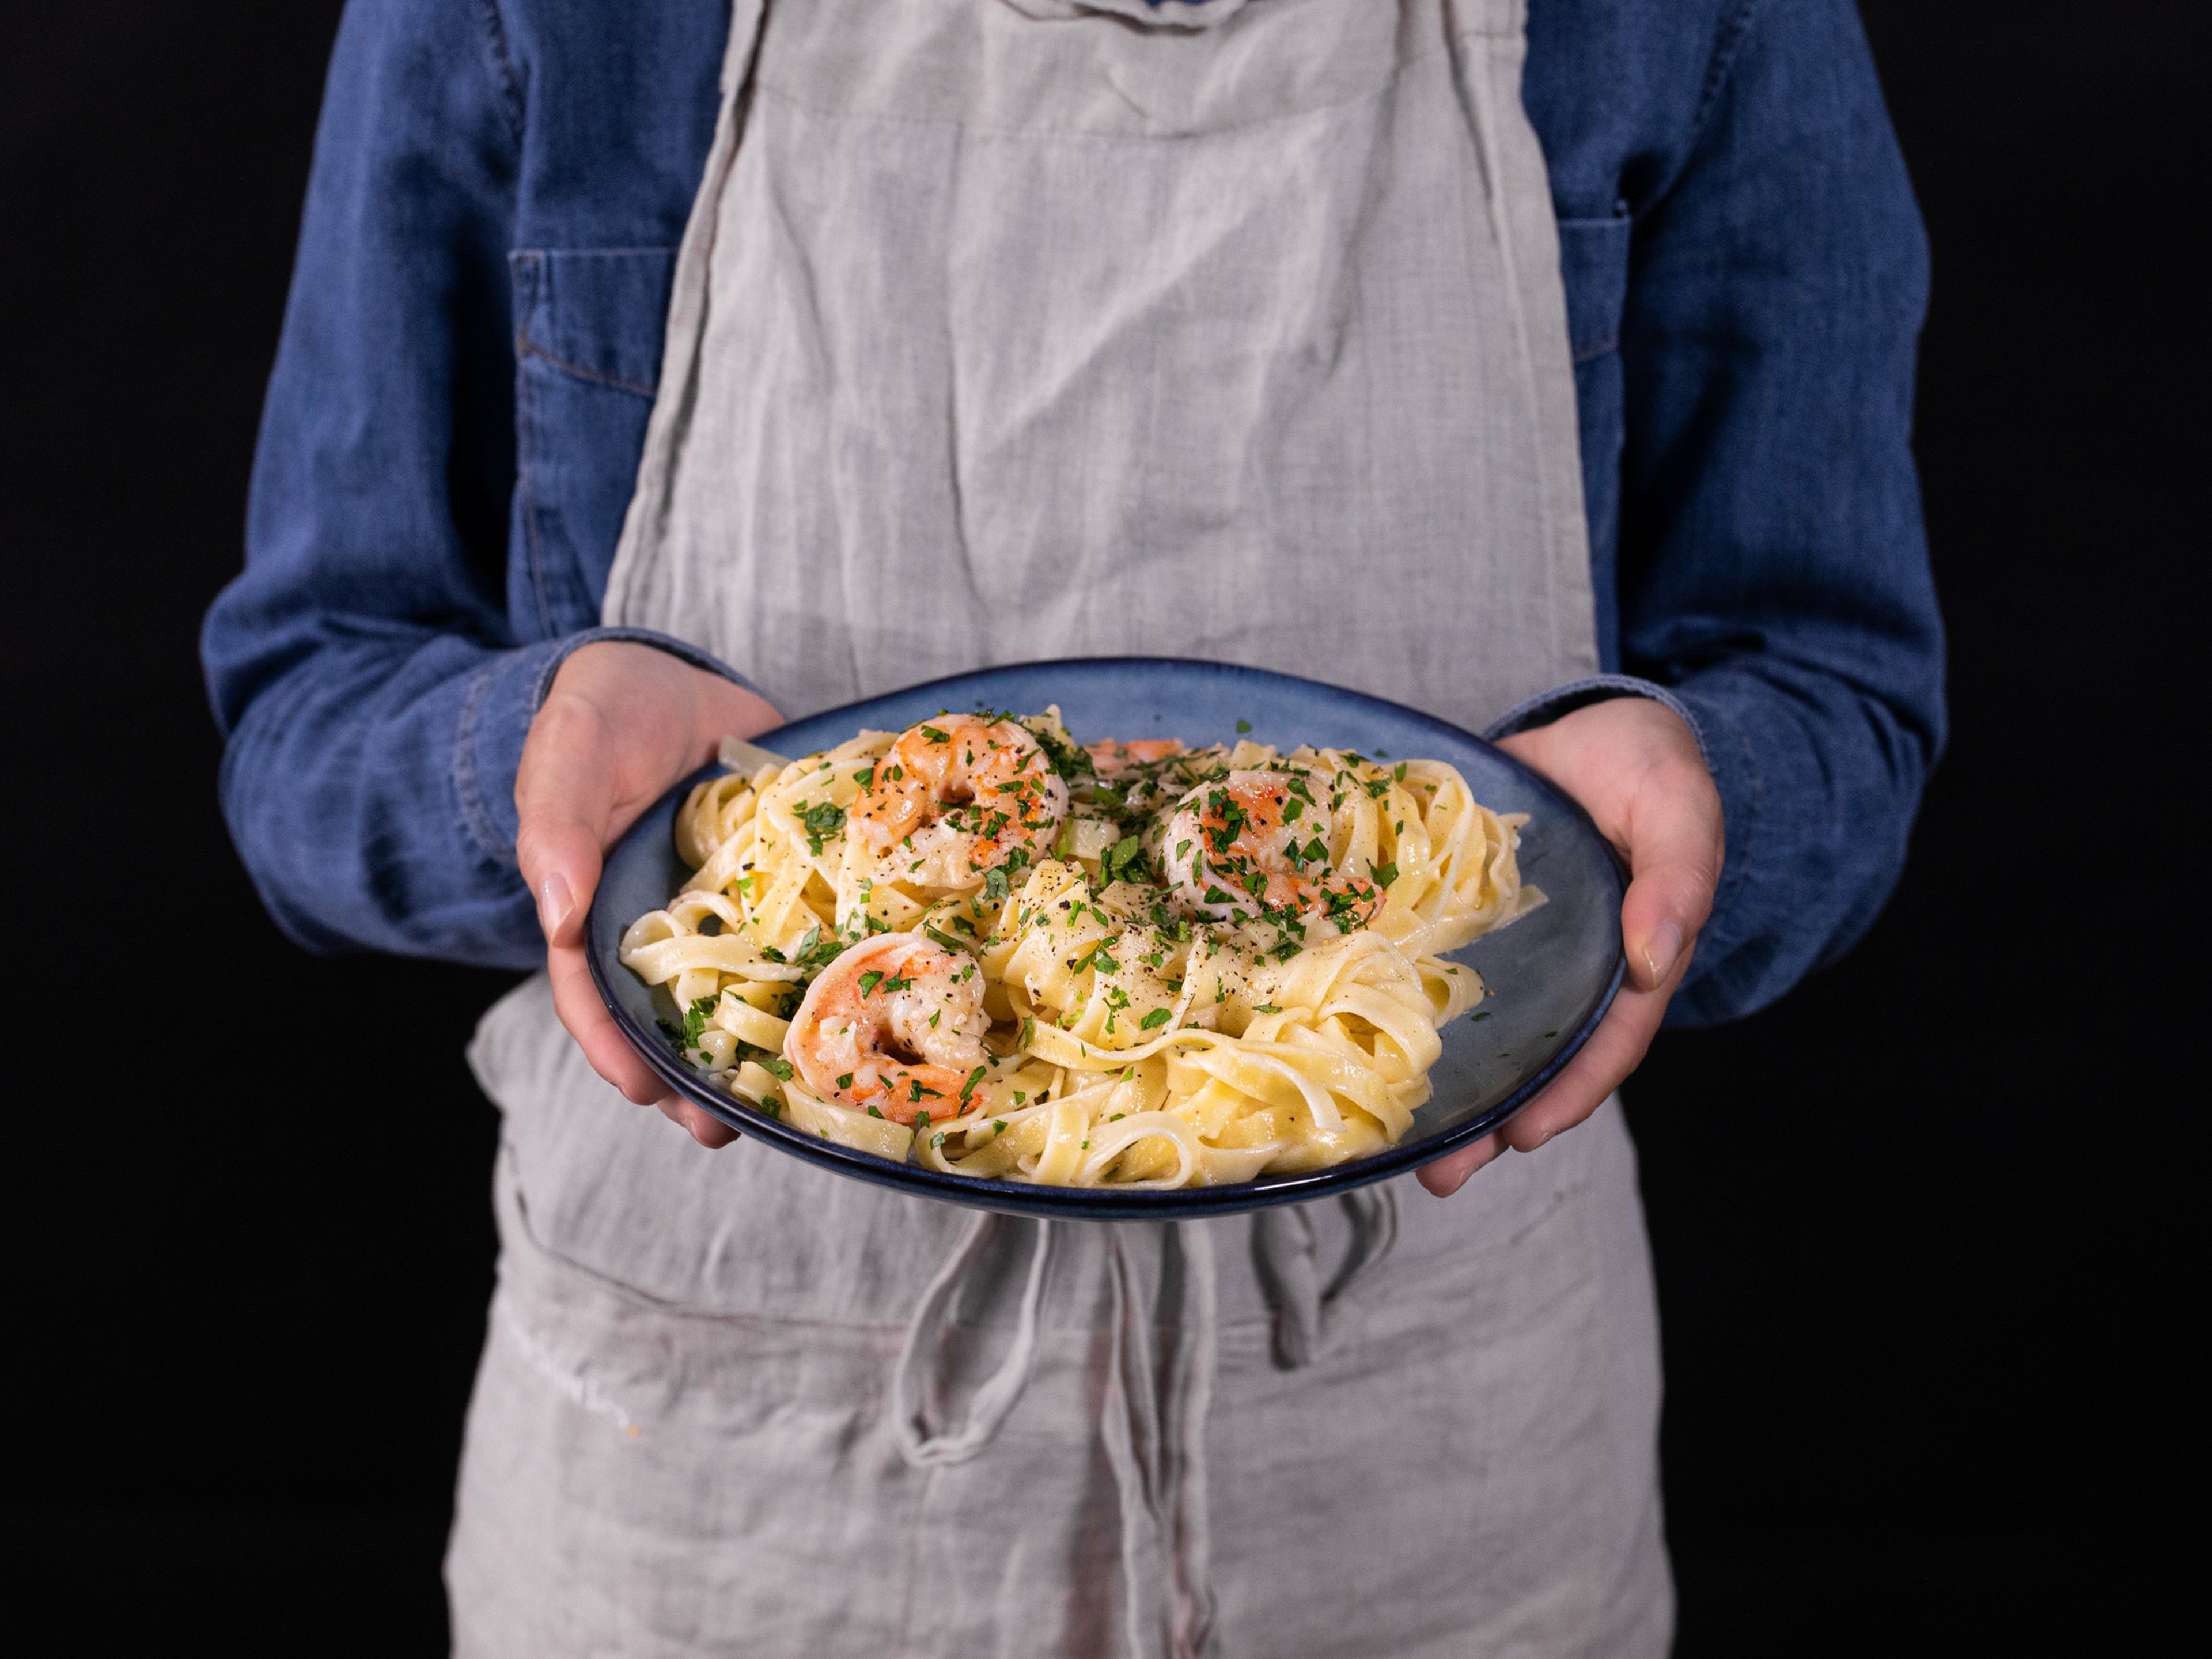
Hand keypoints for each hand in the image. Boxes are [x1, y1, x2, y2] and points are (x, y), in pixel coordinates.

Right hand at [514, 641, 782, 1147]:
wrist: (671, 678)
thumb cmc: (602, 714)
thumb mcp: (569, 753)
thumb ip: (557, 826)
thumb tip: (562, 913)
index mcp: (597, 910)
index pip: (592, 994)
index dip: (614, 1047)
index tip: (644, 1091)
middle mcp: (663, 925)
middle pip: (669, 1016)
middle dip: (694, 1078)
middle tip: (726, 1128)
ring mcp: (727, 911)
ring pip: (740, 992)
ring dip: (762, 1046)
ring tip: (793, 1100)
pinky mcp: (782, 884)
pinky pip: (802, 936)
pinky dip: (822, 974)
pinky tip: (855, 1005)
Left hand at [1419, 696, 1722, 1196]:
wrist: (1597, 725)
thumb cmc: (1651, 771)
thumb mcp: (1679, 814)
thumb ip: (1677, 880)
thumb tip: (1655, 956)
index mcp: (1625, 962)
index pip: (1602, 1045)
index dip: (1567, 1093)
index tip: (1524, 1135)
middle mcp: (1563, 970)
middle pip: (1529, 1059)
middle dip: (1486, 1123)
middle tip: (1439, 1173)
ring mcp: (1506, 947)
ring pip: (1472, 1029)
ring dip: (1434, 1084)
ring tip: (1388, 1141)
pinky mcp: (1456, 912)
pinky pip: (1423, 963)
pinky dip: (1389, 999)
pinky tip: (1343, 1027)